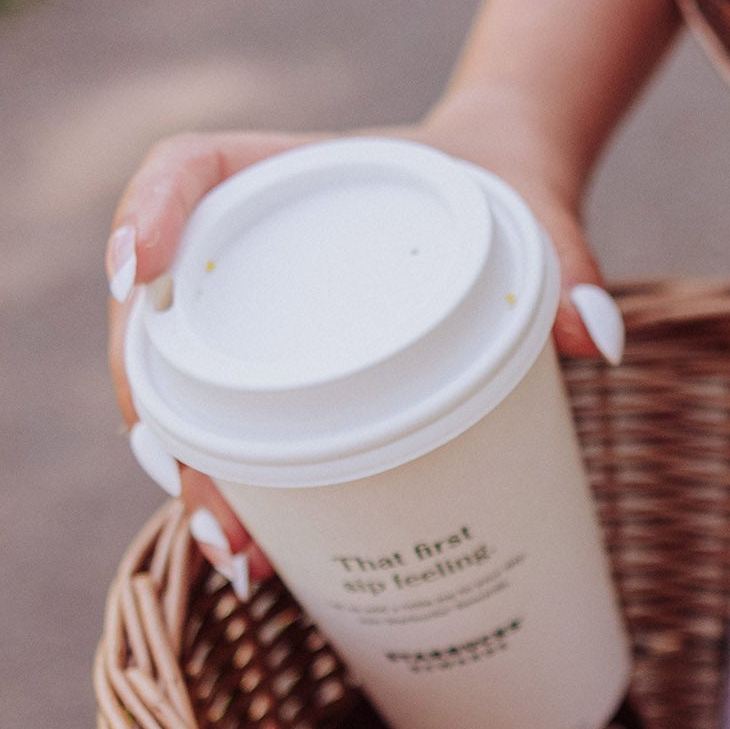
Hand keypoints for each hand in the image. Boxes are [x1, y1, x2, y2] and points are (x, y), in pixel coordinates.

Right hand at [100, 83, 618, 586]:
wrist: (497, 197)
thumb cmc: (497, 185)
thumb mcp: (531, 209)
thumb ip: (565, 258)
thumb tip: (593, 339)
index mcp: (274, 172)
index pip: (182, 171)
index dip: (143, 216)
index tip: (135, 273)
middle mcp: (235, 243)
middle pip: (158, 315)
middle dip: (156, 404)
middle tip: (195, 483)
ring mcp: (242, 313)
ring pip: (180, 389)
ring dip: (188, 471)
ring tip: (240, 551)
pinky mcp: (271, 373)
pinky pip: (227, 425)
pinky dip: (233, 487)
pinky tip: (258, 557)